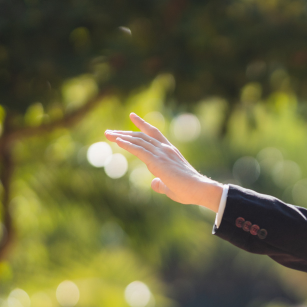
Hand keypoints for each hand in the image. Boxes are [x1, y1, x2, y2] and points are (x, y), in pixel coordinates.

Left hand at [104, 113, 223, 210]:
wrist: (199, 189)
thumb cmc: (189, 190)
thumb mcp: (171, 186)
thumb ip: (161, 184)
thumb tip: (153, 183)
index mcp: (170, 152)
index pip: (154, 134)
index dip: (142, 124)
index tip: (132, 116)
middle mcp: (165, 149)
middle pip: (142, 136)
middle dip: (125, 133)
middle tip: (110, 132)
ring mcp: (162, 153)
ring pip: (138, 141)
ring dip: (121, 137)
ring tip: (108, 134)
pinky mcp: (157, 161)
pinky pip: (139, 150)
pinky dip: (127, 144)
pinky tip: (117, 141)